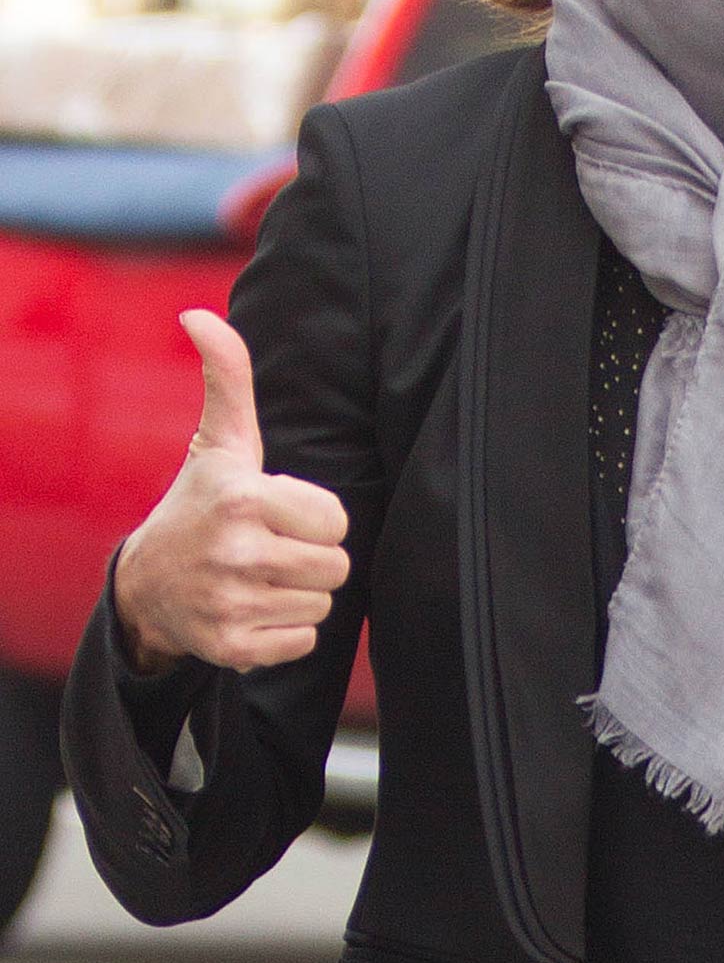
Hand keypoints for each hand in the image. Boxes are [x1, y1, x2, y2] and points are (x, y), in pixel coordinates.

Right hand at [112, 309, 349, 674]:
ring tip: (259, 576)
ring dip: (299, 593)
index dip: (316, 517)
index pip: (336, 520)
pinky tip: (252, 609)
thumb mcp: (219, 443)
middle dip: (313, 557)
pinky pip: (304, 642)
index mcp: (242, 496)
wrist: (146, 585)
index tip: (281, 513)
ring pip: (323, 604)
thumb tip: (198, 314)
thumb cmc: (200, 504)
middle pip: (337, 566)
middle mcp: (236, 551)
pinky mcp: (233, 647)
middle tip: (273, 548)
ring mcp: (232, 602)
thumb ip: (227, 379)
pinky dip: (285, 631)